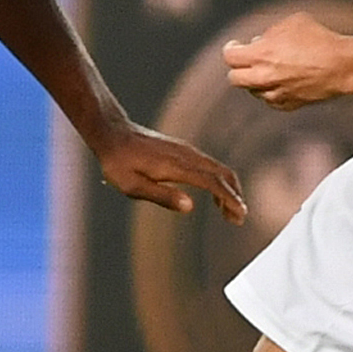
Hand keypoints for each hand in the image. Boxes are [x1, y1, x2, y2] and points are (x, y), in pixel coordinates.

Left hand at [94, 120, 246, 222]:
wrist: (112, 133)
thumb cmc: (118, 162)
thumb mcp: (132, 185)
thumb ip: (162, 196)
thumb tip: (190, 207)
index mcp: (176, 166)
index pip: (213, 182)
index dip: (229, 199)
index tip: (240, 215)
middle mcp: (186, 156)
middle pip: (223, 173)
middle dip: (235, 196)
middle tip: (239, 218)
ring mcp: (186, 151)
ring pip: (218, 168)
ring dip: (229, 189)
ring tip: (229, 213)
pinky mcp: (182, 151)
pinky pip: (209, 166)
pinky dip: (219, 181)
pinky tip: (214, 195)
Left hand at [224, 12, 352, 110]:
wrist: (342, 65)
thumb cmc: (320, 39)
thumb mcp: (292, 22)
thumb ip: (271, 31)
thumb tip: (261, 40)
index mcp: (260, 54)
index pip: (229, 57)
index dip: (231, 49)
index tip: (235, 45)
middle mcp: (263, 77)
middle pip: (234, 79)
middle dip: (238, 68)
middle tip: (247, 61)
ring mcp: (275, 94)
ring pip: (253, 92)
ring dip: (256, 81)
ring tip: (270, 69)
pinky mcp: (289, 105)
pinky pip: (271, 101)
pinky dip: (272, 92)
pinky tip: (281, 82)